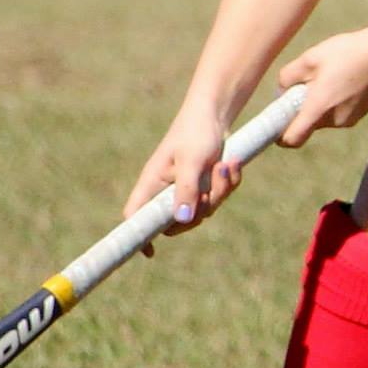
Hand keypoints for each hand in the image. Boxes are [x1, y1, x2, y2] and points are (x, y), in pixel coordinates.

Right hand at [123, 102, 244, 250]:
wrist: (214, 113)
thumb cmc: (195, 131)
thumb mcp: (191, 160)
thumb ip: (186, 190)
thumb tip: (183, 220)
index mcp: (153, 182)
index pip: (135, 215)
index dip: (138, 235)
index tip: (149, 253)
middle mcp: (166, 190)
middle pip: (178, 222)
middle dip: (202, 208)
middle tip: (215, 177)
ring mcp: (186, 190)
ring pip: (203, 212)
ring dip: (220, 190)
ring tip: (226, 164)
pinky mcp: (204, 186)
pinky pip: (218, 199)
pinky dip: (228, 184)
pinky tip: (232, 164)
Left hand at [277, 25, 367, 146]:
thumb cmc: (347, 51)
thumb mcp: (310, 57)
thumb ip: (288, 77)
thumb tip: (280, 92)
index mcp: (319, 108)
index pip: (292, 139)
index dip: (280, 136)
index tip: (275, 125)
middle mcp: (334, 120)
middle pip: (307, 125)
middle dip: (300, 110)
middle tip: (304, 84)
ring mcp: (348, 119)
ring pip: (322, 118)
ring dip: (317, 104)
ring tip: (328, 75)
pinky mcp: (359, 114)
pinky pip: (336, 113)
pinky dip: (332, 102)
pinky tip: (341, 78)